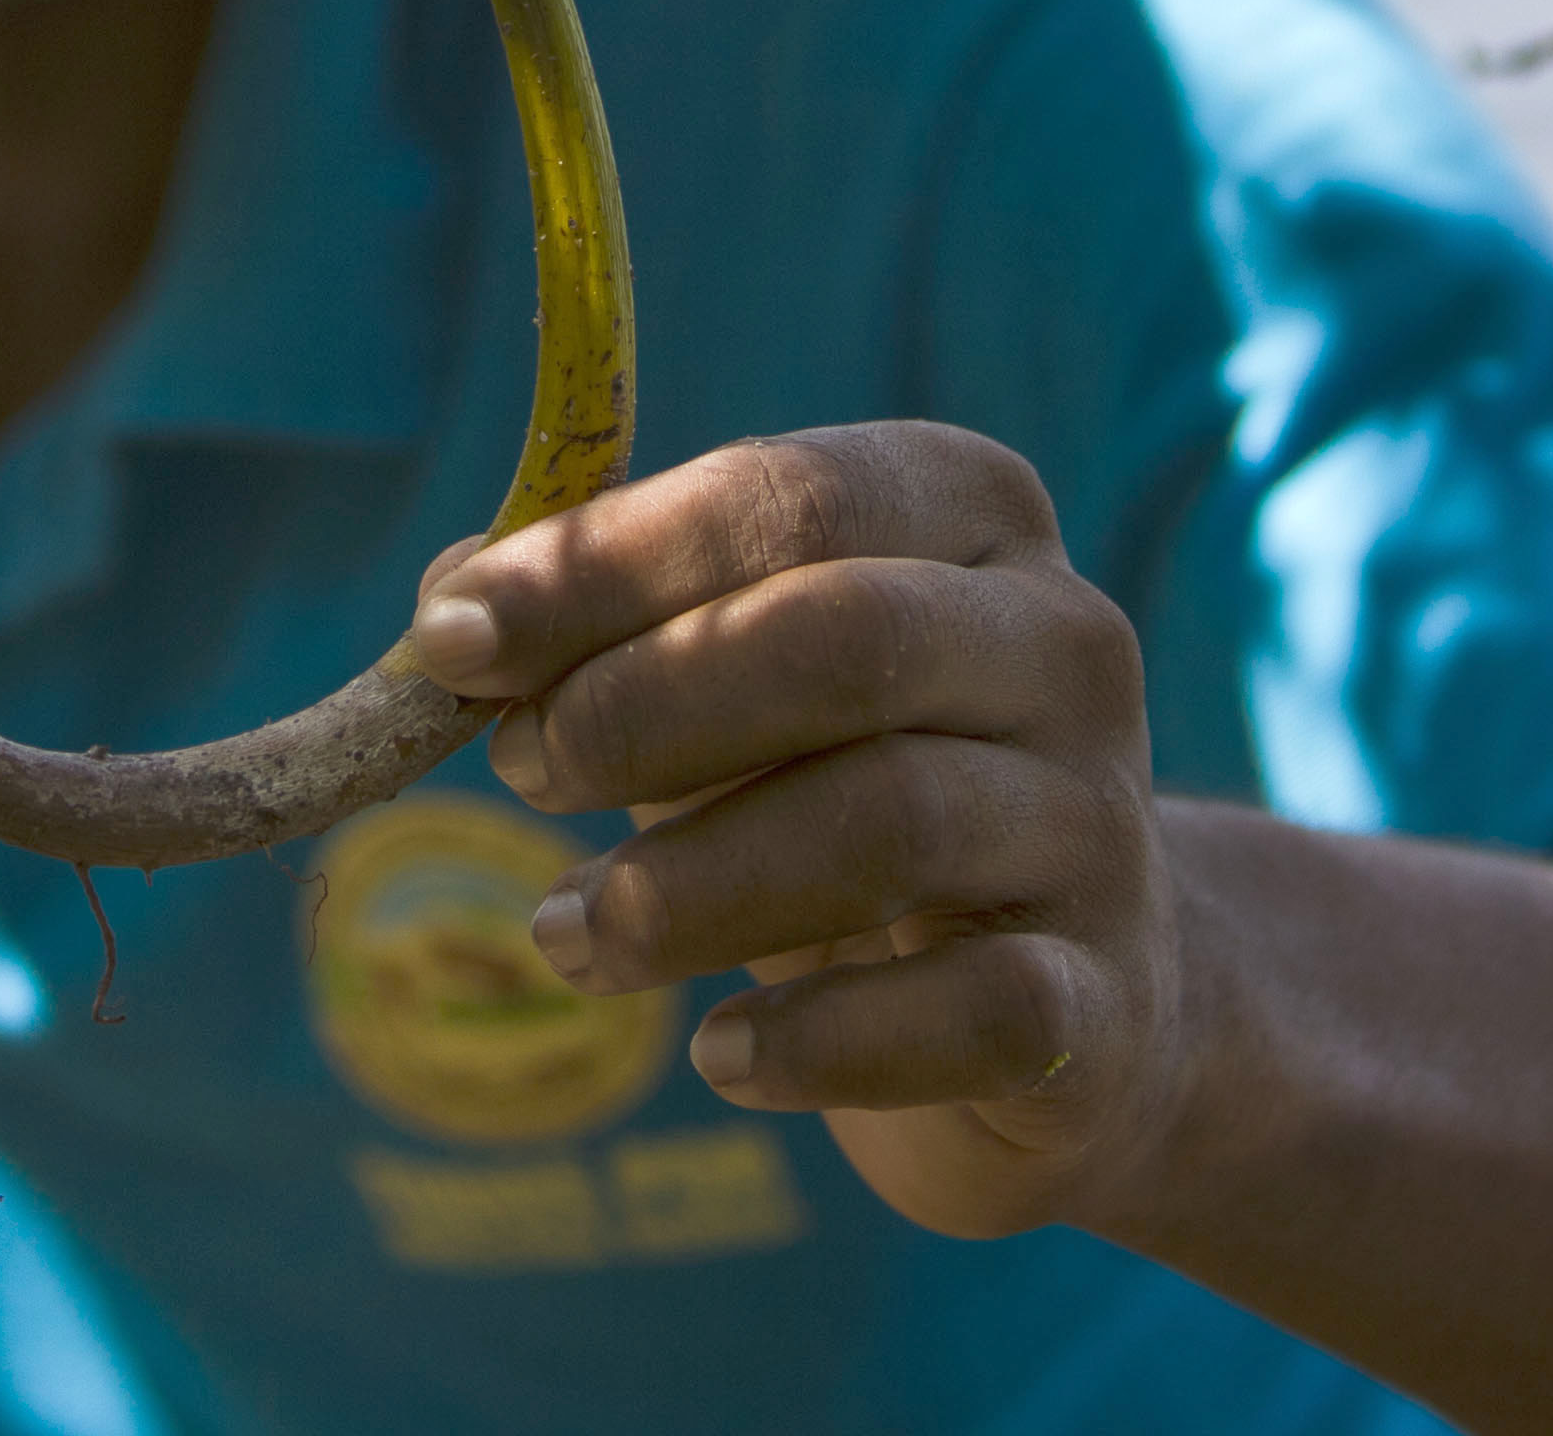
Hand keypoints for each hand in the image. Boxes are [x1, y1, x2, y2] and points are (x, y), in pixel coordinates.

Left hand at [402, 422, 1200, 1243]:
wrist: (1069, 1000)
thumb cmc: (846, 787)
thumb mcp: (731, 681)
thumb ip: (597, 627)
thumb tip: (446, 610)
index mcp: (969, 515)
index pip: (785, 498)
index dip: (604, 563)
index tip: (448, 639)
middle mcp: (1065, 643)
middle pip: (844, 639)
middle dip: (644, 706)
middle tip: (519, 774)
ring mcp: (1100, 823)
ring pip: (890, 821)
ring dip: (690, 885)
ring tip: (569, 934)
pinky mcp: (1106, 1002)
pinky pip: (968, 1011)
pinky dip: (818, 1040)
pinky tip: (720, 1055)